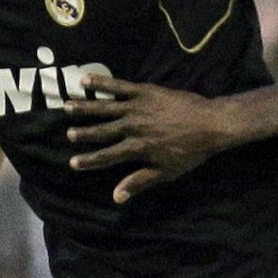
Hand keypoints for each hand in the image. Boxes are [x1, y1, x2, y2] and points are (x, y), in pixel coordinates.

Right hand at [66, 75, 231, 202]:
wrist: (210, 124)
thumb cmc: (189, 152)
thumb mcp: (165, 172)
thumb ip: (139, 182)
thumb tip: (116, 197)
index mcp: (136, 148)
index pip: (107, 156)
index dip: (89, 160)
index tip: (73, 163)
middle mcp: (132, 127)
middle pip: (102, 131)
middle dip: (83, 133)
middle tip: (68, 134)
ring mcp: (137, 107)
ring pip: (105, 108)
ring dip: (85, 108)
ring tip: (67, 107)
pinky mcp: (144, 91)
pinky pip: (119, 86)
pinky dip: (102, 83)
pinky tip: (86, 80)